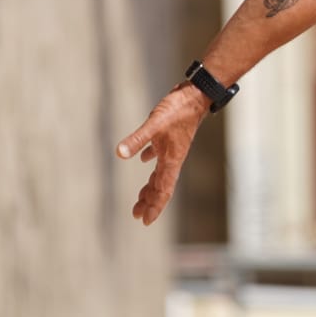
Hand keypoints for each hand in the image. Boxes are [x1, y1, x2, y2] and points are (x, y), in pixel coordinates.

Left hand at [116, 85, 209, 225]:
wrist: (195, 95)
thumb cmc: (178, 110)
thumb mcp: (154, 124)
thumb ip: (137, 140)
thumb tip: (119, 154)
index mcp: (171, 160)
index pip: (163, 190)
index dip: (155, 206)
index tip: (145, 221)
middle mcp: (173, 158)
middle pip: (161, 186)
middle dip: (150, 202)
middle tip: (137, 215)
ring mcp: (172, 148)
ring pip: (160, 173)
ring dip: (150, 186)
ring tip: (140, 197)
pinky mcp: (170, 137)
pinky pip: (159, 155)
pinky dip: (151, 161)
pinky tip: (144, 159)